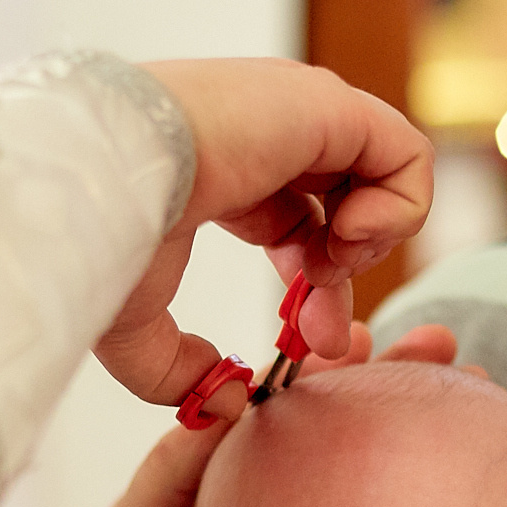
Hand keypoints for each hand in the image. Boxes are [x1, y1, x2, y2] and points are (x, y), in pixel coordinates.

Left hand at [16, 324, 466, 506]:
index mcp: (233, 485)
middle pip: (355, 446)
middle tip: (448, 350)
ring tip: (477, 404)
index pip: (294, 411)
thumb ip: (178, 472)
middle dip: (403, 392)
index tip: (369, 336)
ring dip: (429, 456)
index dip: (333, 370)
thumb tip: (230, 395)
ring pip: (381, 505)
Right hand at [92, 59, 432, 415]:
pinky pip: (409, 156)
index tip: (309, 342)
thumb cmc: (101, 239)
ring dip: (372, 241)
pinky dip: (398, 209)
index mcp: (226, 168)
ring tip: (328, 266)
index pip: (304, 226)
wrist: (97, 183)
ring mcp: (303, 111)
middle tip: (325, 336)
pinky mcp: (333, 105)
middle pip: (347, 208)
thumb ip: (177, 369)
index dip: (318, 291)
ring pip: (386, 177)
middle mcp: (270, 131)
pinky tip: (345, 236)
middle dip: (345, 281)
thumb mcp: (134, 328)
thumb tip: (226, 401)